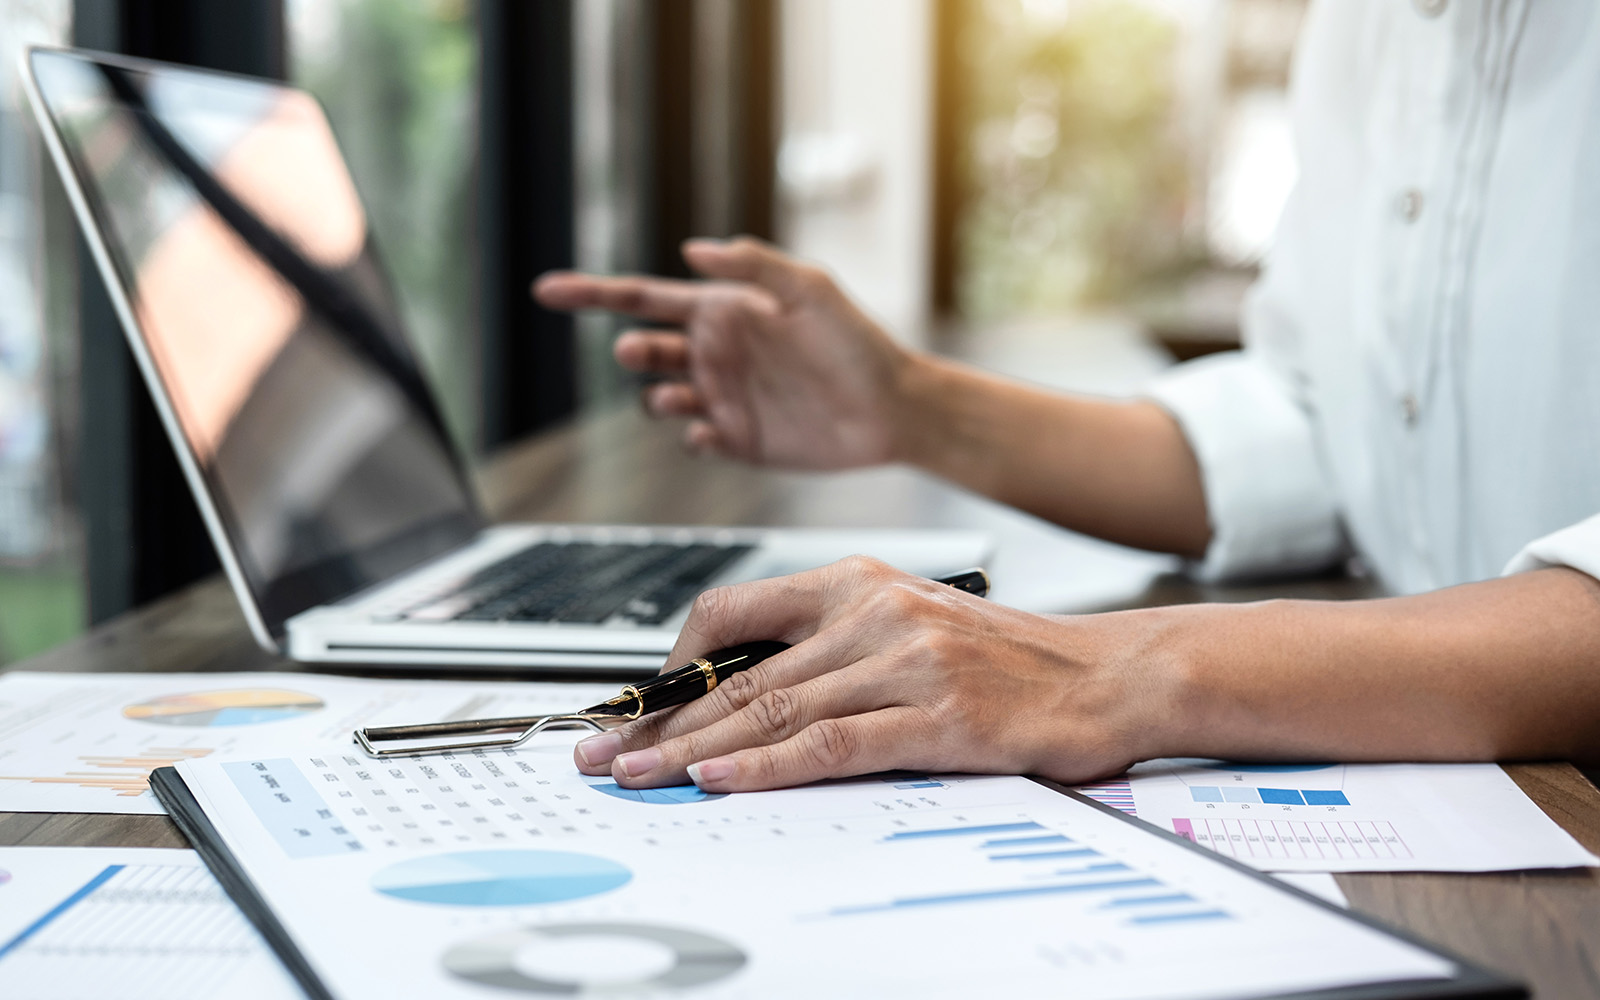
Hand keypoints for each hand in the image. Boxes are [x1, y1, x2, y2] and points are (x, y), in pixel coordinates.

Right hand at [533, 238, 914, 469]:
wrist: (893, 407)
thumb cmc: (857, 341)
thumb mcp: (810, 289)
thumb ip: (753, 266)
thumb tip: (692, 250)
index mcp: (722, 309)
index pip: (643, 299)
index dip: (592, 294)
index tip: (546, 291)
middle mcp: (714, 353)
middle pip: (643, 351)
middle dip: (632, 352)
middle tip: (642, 353)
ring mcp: (722, 398)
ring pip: (659, 399)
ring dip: (658, 397)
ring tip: (683, 397)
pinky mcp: (738, 441)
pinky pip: (693, 439)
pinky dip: (691, 436)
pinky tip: (713, 432)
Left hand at [570, 556, 1182, 791]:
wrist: (1109, 674)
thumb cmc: (1006, 659)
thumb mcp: (910, 627)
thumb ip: (830, 650)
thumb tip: (742, 698)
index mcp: (858, 583)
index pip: (734, 611)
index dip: (672, 661)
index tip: (635, 705)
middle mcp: (873, 612)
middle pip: (739, 673)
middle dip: (659, 719)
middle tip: (601, 750)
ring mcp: (905, 662)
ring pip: (772, 708)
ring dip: (691, 750)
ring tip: (637, 776)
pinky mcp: (938, 717)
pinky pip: (831, 743)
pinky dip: (767, 765)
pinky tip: (720, 780)